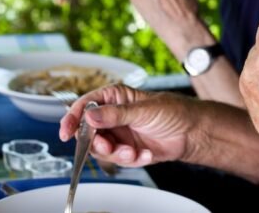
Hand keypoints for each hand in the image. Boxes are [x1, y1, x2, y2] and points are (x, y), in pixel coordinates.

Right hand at [59, 85, 198, 166]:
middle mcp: (113, 116)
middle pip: (88, 132)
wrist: (192, 132)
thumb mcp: (143, 110)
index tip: (66, 131)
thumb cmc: (173, 111)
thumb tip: (89, 116)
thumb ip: (115, 115)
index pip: (85, 105)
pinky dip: (132, 160)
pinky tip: (146, 154)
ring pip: (102, 149)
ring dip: (116, 154)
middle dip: (96, 143)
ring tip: (132, 152)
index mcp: (115, 98)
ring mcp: (120, 134)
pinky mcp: (128, 150)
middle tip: (107, 146)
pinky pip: (119, 160)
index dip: (73, 117)